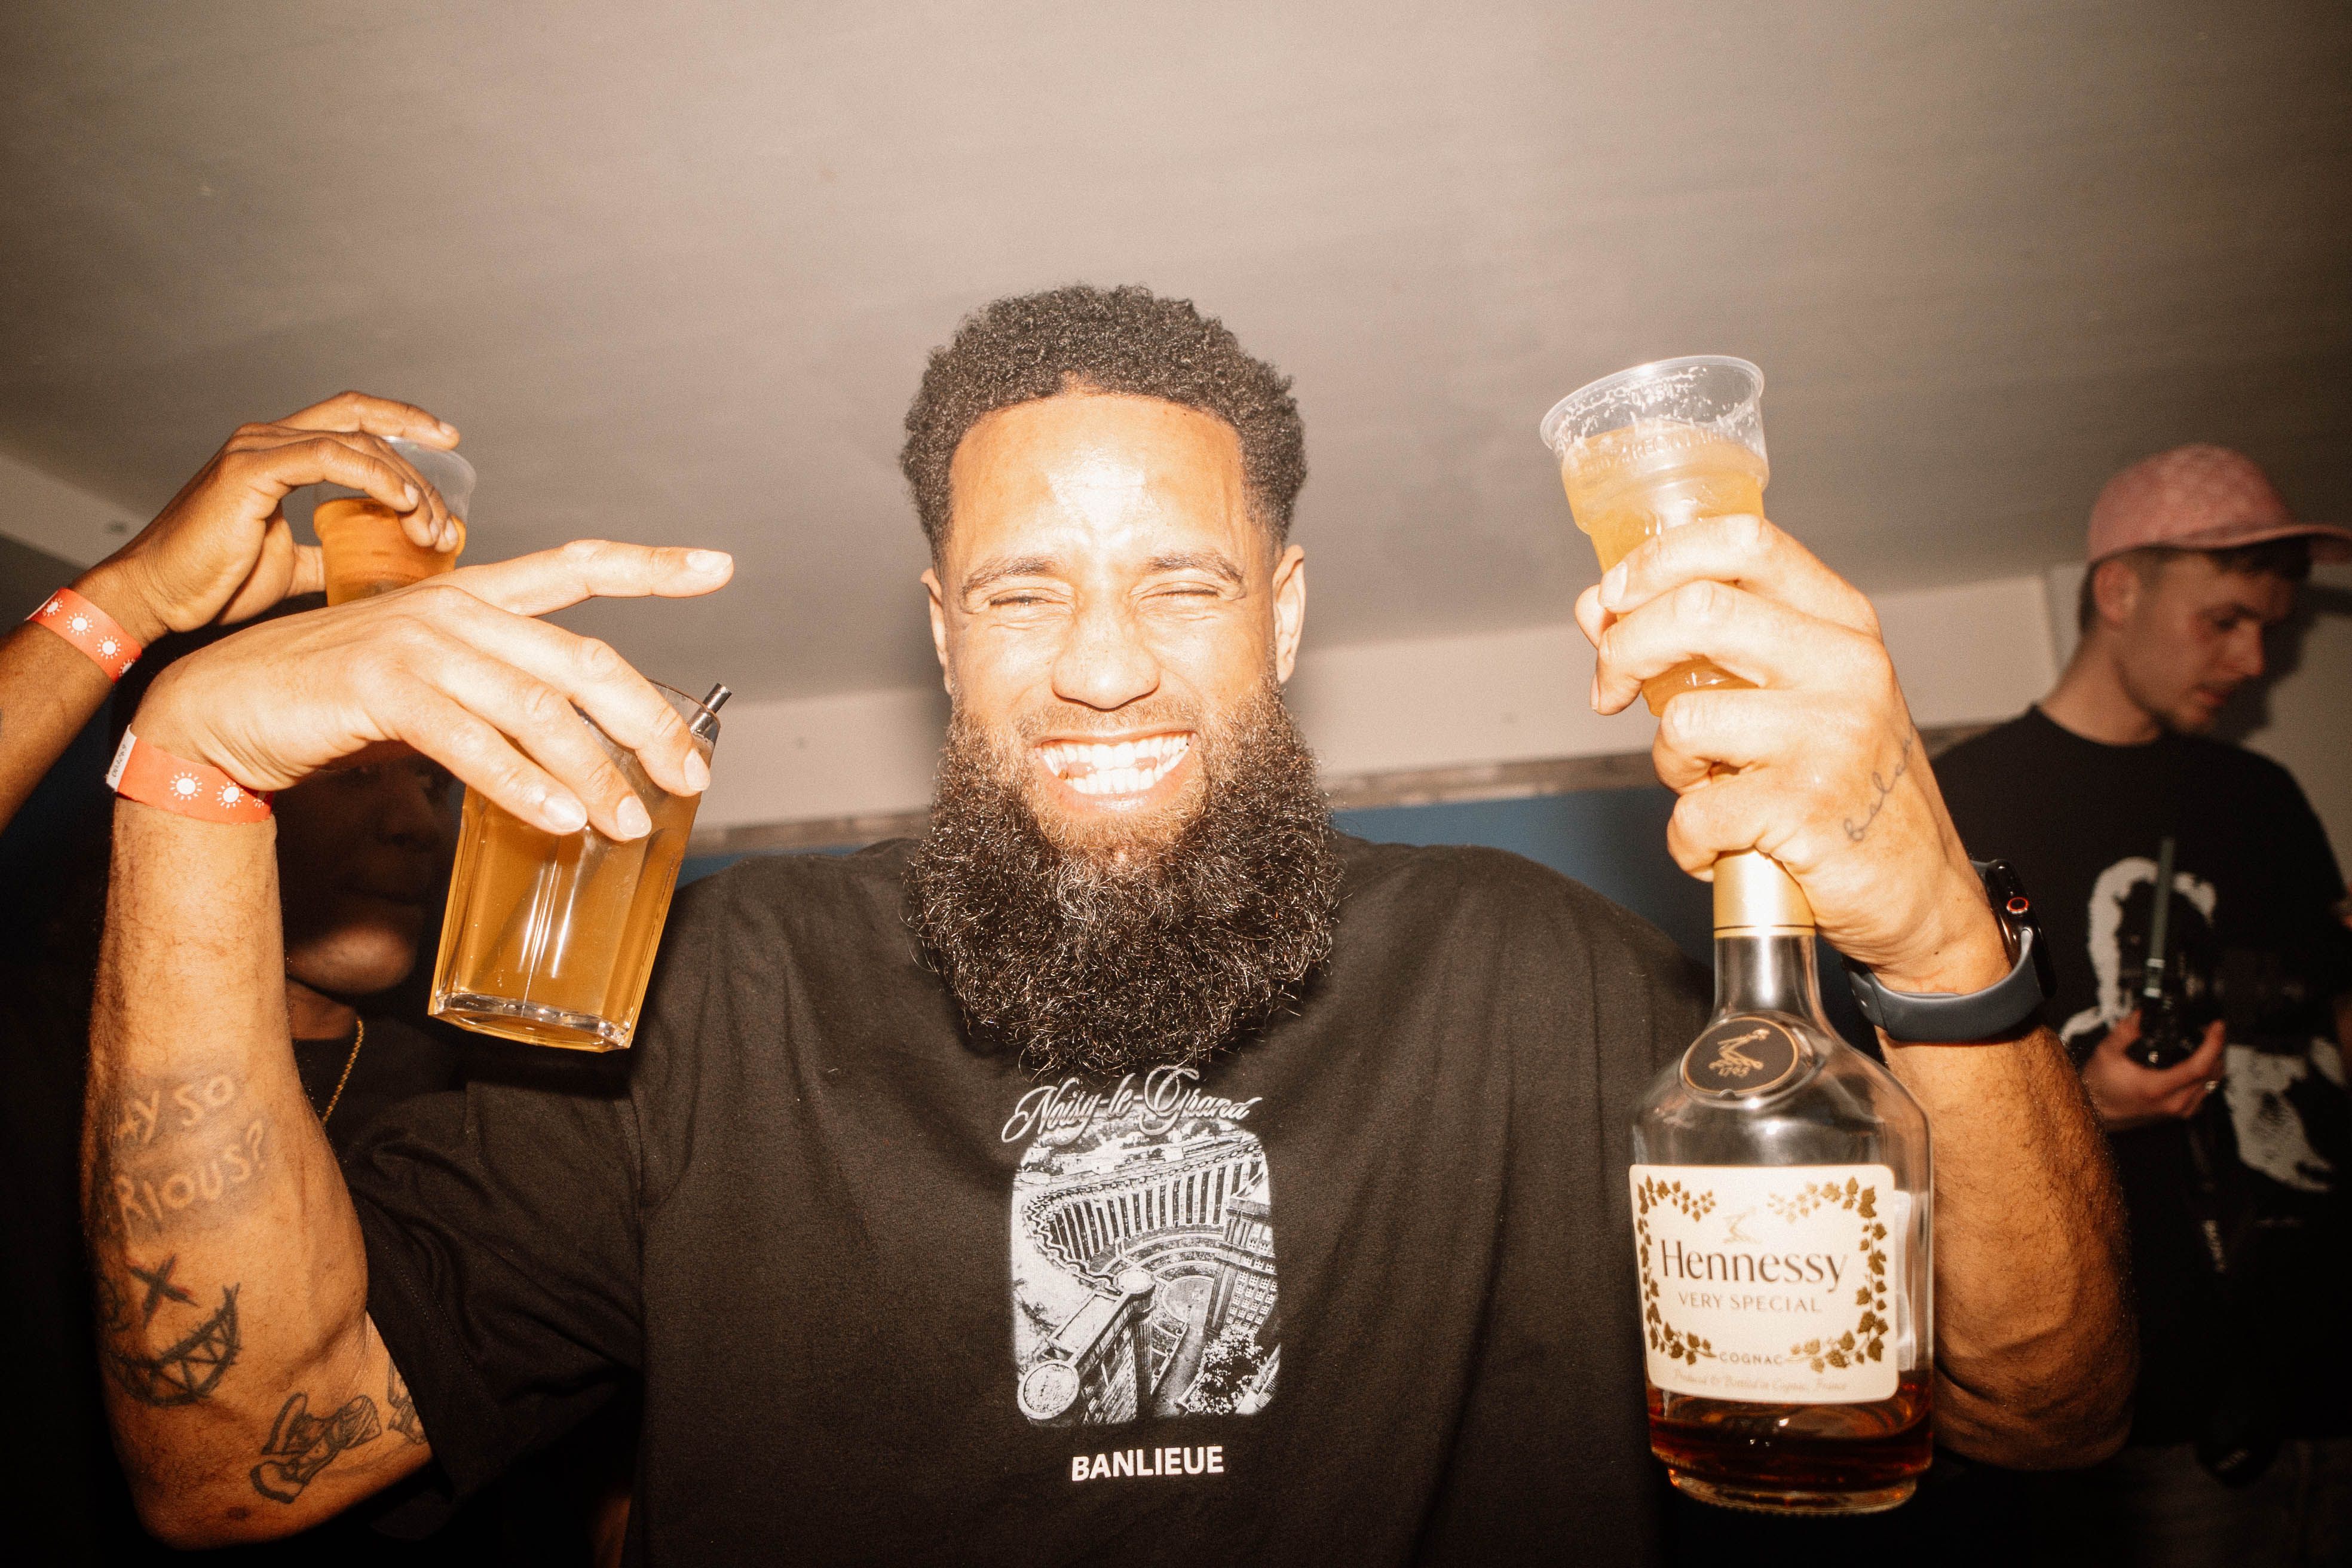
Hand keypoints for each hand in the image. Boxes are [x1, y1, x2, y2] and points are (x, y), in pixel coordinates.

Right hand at [78, 392, 460, 643]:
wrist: (159, 597)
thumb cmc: (215, 581)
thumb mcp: (293, 565)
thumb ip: (330, 550)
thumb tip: (375, 563)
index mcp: (280, 452)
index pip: (354, 419)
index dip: (403, 421)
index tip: (449, 441)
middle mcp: (269, 438)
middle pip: (366, 428)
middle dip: (418, 472)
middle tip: (445, 522)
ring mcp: (258, 448)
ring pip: (357, 444)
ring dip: (404, 485)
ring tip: (430, 529)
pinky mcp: (249, 469)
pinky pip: (326, 457)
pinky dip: (372, 477)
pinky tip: (402, 504)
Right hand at [131, 541, 732, 840]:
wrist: (223, 708)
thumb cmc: (334, 702)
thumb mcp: (433, 687)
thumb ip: (499, 701)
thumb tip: (575, 758)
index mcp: (473, 597)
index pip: (578, 566)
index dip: (653, 565)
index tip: (720, 566)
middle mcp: (456, 610)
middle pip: (584, 661)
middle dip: (649, 722)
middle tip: (689, 775)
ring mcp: (419, 644)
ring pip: (538, 710)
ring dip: (594, 774)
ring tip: (629, 823)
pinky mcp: (382, 688)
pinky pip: (472, 743)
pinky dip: (522, 786)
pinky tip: (559, 820)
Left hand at [1574, 514, 2005, 995]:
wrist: (1922, 893)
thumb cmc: (1848, 787)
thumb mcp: (1797, 694)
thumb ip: (1706, 643)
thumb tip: (1598, 605)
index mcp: (1843, 625)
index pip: (1742, 540)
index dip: (1656, 561)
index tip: (1612, 600)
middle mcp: (1846, 667)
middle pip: (1696, 610)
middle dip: (1622, 650)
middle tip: (1609, 690)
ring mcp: (1830, 736)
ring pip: (1682, 720)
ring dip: (1667, 766)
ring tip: (1707, 790)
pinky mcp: (1806, 808)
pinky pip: (1693, 812)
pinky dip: (1687, 840)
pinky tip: (1722, 846)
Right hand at [2080, 1013, 2227, 1128]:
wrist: (2099, 1108)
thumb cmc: (2101, 1085)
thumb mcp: (2107, 1052)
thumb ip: (2125, 1031)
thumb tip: (2143, 1013)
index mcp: (2156, 1087)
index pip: (2199, 1067)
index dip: (2213, 1044)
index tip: (2216, 1026)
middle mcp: (2173, 1101)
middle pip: (2213, 1072)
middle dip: (2216, 1047)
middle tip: (2208, 1029)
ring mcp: (2180, 1109)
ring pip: (2213, 1082)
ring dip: (2215, 1059)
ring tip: (2205, 1042)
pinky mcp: (2183, 1111)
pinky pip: (2206, 1091)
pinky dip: (2208, 1073)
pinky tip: (2199, 1062)